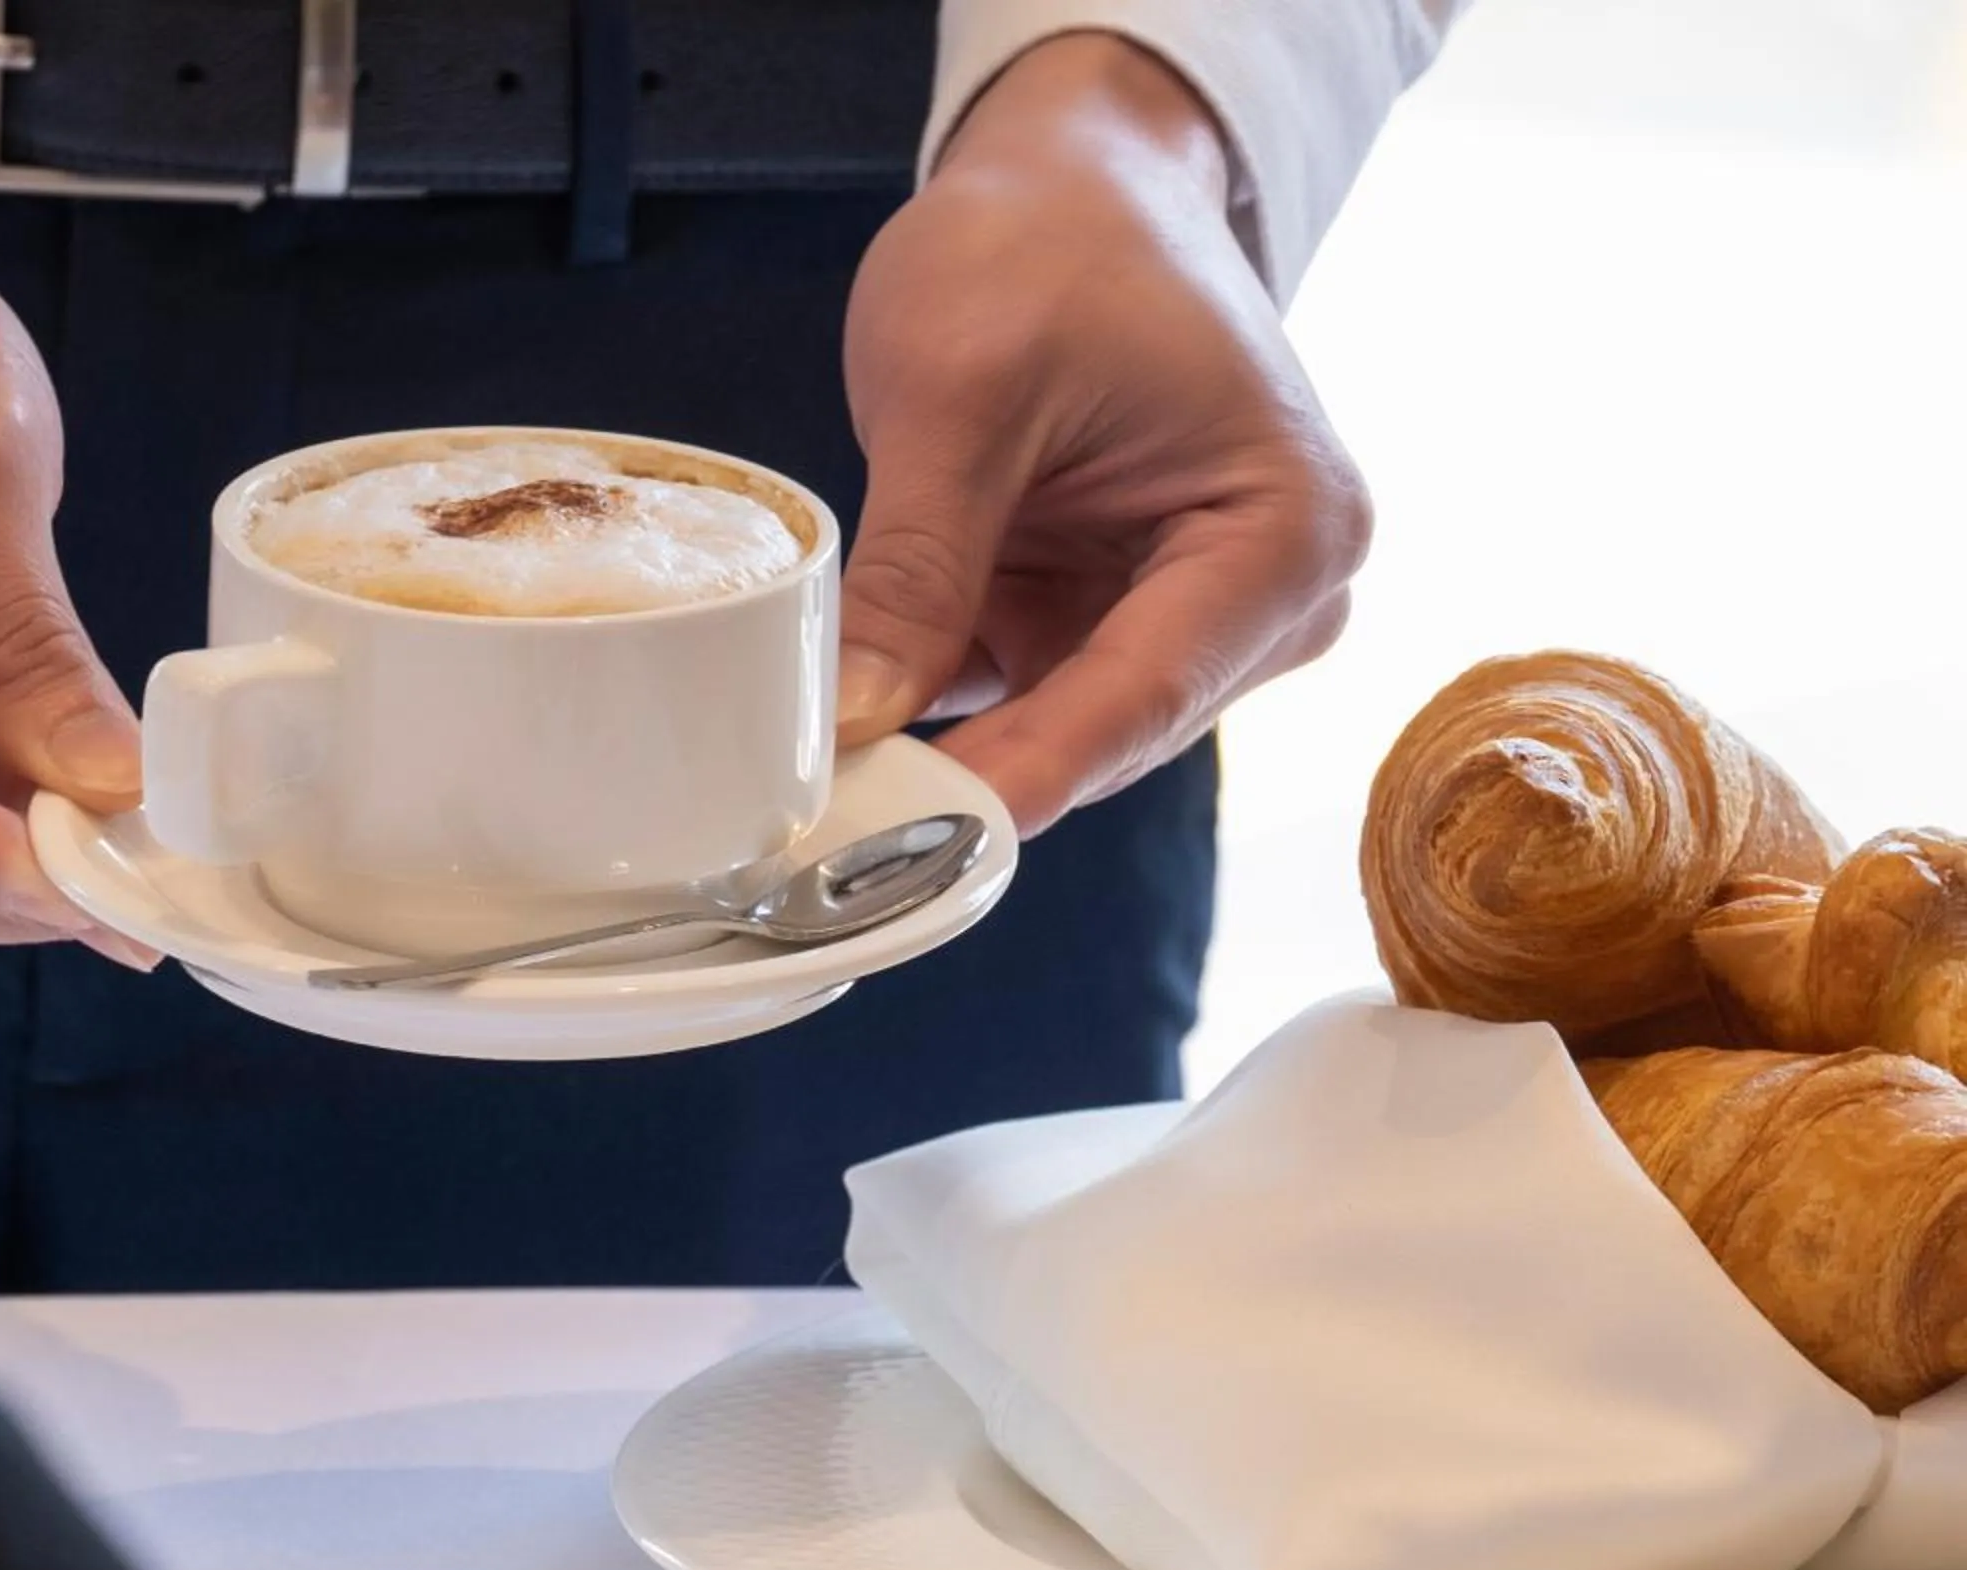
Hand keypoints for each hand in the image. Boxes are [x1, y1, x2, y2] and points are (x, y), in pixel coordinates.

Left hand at [837, 34, 1370, 833]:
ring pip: (1055, 733)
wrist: (1076, 184)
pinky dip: (936, 715)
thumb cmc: (1052, 244)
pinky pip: (1016, 700)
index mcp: (1285, 531)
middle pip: (1108, 733)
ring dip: (946, 755)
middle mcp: (1267, 599)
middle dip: (975, 778)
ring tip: (825, 786)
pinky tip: (847, 737)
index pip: (1143, 693)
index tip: (922, 842)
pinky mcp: (1107, 623)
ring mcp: (1188, 619)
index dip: (1025, 776)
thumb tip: (862, 718)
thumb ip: (919, 566)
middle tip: (836, 829)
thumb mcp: (959, 391)